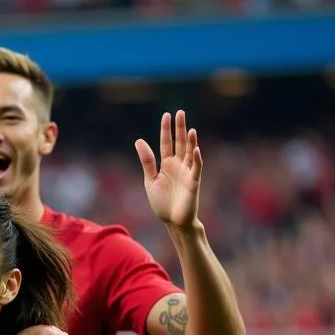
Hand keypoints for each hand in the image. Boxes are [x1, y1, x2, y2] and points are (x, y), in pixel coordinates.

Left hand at [135, 110, 202, 231]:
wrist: (172, 221)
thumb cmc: (162, 203)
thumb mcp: (150, 180)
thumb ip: (147, 161)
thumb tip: (139, 141)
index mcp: (167, 165)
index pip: (166, 143)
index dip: (166, 130)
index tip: (166, 115)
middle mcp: (178, 165)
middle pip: (179, 143)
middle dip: (180, 129)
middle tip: (180, 112)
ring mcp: (187, 172)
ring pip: (189, 153)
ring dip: (190, 141)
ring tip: (189, 128)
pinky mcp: (194, 182)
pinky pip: (196, 168)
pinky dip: (196, 159)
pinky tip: (194, 149)